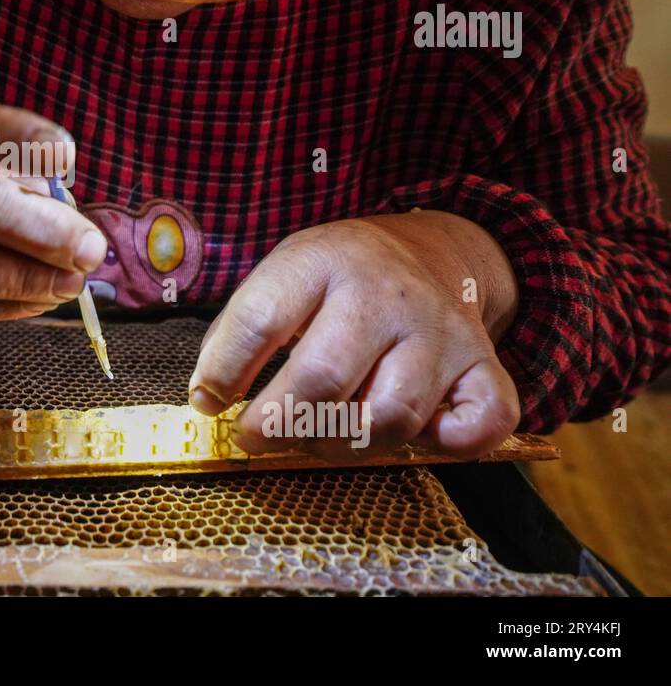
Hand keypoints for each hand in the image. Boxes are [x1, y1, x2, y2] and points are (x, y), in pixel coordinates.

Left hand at [189, 211, 520, 460]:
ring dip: (346, 443)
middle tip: (257, 436)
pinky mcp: (482, 363)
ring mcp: (440, 330)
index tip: (208, 401)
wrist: (426, 249)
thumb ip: (244, 331)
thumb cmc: (336, 278)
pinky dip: (448, 443)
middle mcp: (385, 293)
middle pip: (325, 378)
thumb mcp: (283, 276)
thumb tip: (210, 400)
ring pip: (393, 414)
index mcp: (322, 262)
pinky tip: (417, 434)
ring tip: (320, 436)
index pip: (261, 321)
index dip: (224, 371)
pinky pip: (482, 421)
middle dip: (279, 423)